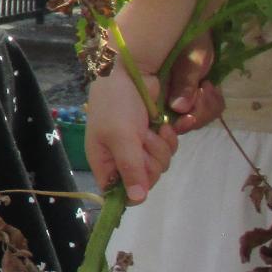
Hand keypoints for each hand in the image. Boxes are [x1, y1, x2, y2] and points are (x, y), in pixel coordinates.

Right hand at [84, 71, 177, 201]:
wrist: (130, 71)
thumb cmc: (116, 104)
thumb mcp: (122, 138)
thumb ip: (131, 169)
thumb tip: (137, 200)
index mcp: (104, 162)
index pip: (117, 192)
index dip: (131, 189)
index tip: (140, 174)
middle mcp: (121, 158)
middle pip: (144, 180)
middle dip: (150, 160)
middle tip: (144, 141)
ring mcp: (138, 147)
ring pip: (158, 164)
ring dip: (160, 147)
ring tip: (150, 129)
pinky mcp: (153, 135)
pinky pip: (167, 150)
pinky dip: (168, 138)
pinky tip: (161, 124)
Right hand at [162, 33, 223, 133]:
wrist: (199, 30)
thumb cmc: (190, 41)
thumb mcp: (188, 62)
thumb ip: (184, 85)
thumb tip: (179, 108)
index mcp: (156, 93)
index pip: (165, 121)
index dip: (178, 124)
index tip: (190, 117)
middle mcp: (166, 101)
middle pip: (183, 124)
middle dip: (199, 111)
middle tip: (205, 89)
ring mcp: (182, 100)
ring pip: (198, 119)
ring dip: (209, 105)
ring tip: (209, 84)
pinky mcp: (196, 98)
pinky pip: (208, 111)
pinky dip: (214, 101)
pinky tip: (213, 87)